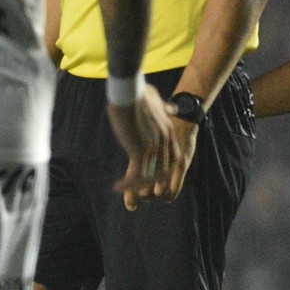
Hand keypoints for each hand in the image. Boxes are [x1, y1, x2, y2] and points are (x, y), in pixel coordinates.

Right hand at [106, 86, 185, 210]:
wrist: (129, 91)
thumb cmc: (138, 92)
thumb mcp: (157, 99)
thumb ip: (165, 107)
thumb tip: (172, 107)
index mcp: (168, 132)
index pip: (172, 159)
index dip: (163, 173)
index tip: (153, 181)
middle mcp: (164, 142)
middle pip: (163, 172)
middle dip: (152, 187)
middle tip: (140, 197)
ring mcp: (153, 147)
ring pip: (150, 177)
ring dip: (137, 190)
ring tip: (127, 197)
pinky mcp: (140, 149)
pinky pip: (137, 174)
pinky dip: (127, 185)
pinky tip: (117, 188)